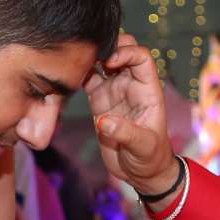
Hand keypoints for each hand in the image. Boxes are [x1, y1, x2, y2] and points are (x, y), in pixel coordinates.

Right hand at [88, 33, 179, 198]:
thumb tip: (104, 122)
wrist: (140, 173)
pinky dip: (79, 74)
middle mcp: (131, 85)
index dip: (127, 52)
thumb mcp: (143, 148)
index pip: (141, 57)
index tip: (110, 60)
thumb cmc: (150, 158)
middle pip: (122, 51)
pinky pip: (89, 80)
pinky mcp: (100, 101)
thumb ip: (126, 133)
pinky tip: (69, 75)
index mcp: (148, 90)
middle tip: (91, 54)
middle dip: (108, 46)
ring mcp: (115, 91)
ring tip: (75, 60)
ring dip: (91, 57)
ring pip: (103, 61)